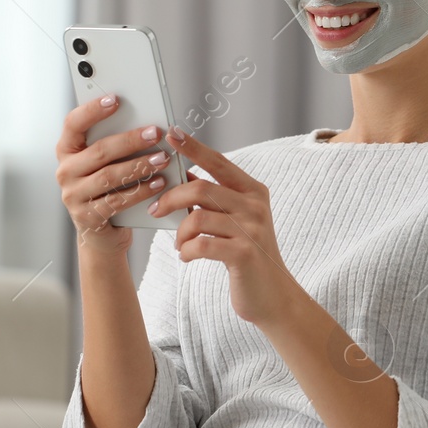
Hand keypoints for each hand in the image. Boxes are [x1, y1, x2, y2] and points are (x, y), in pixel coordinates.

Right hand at [55, 95, 174, 255]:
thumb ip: (114, 144)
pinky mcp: (87, 216)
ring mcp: (73, 196)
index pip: (73, 123)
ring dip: (139, 166)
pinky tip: (158, 183)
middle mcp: (65, 171)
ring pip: (109, 176)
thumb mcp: (105, 163)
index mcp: (67, 150)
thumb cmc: (107, 188)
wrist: (102, 232)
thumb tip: (144, 124)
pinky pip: (117, 201)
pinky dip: (140, 190)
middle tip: (155, 133)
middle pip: (99, 151)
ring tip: (163, 158)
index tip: (115, 99)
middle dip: (130, 140)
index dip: (92, 110)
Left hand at [149, 126, 301, 324]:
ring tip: (179, 244)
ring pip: (198, 218)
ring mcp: (252, 229)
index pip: (219, 162)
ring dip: (179, 232)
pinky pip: (202, 245)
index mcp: (253, 191)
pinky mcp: (244, 254)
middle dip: (171, 198)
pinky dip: (187, 251)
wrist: (272, 294)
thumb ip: (212, 197)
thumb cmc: (245, 254)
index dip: (193, 147)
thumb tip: (180, 174)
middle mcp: (255, 206)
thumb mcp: (234, 220)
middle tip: (155, 210)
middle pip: (201, 189)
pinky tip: (187, 256)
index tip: (171, 133)